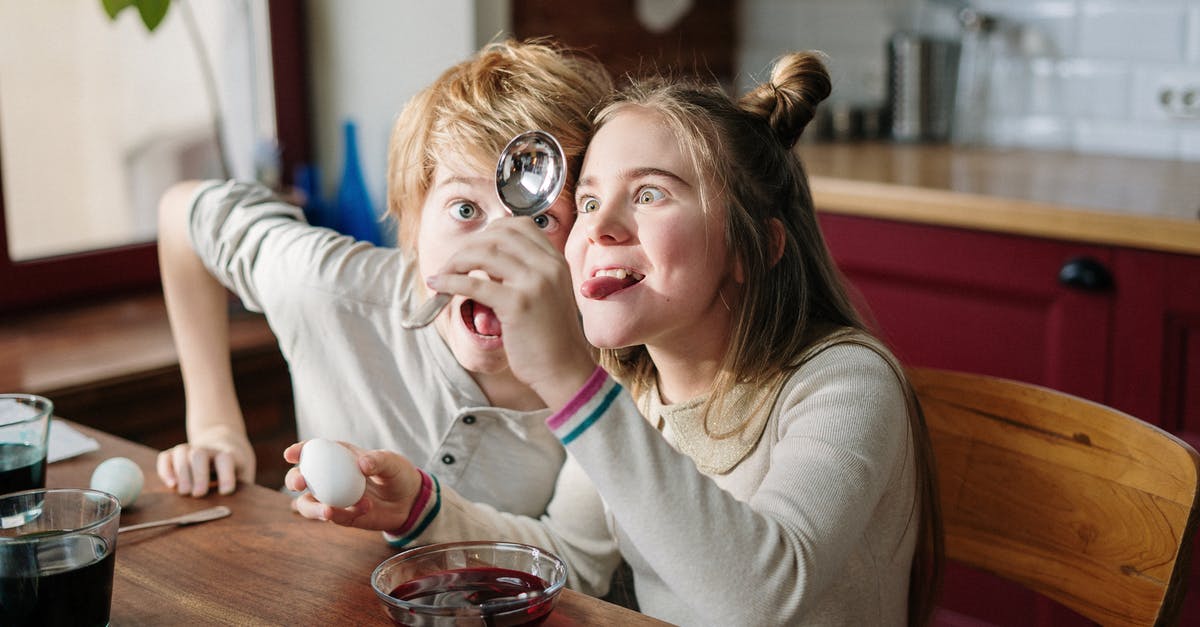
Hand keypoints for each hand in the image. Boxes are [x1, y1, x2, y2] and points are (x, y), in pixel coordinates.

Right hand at [157, 425, 254, 496]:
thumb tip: (236, 510)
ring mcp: (190, 449)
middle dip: (199, 474)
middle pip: (200, 454)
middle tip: (199, 494)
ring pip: (182, 452)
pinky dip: (166, 470)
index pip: (227, 459)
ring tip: (183, 492)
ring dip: (181, 472)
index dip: (226, 475)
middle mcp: (207, 449)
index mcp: (228, 454)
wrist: (225, 443)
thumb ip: (241, 489)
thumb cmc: (235, 469)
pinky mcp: (174, 454)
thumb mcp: (244, 475)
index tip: (226, 492)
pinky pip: (166, 457)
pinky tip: (171, 485)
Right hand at [283, 440, 423, 531]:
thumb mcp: (392, 462)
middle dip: (294, 480)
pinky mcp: (342, 516)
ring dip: (313, 508)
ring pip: (308, 504)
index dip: (298, 451)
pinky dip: (344, 514)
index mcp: (337, 456)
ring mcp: (333, 498)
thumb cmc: (397, 473)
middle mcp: (329, 477)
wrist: (409, 500)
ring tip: (327, 511)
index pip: (312, 451)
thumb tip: (361, 464)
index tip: (291, 454)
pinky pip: (335, 517)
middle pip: (300, 479)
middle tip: (300, 483)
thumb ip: (378, 460)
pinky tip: (365, 506)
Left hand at [427, 217, 596, 407]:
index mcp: (556, 261)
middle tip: (453, 263)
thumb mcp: (545, 294)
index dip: (490, 231)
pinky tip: (439, 286)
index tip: (474, 247)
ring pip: (485, 253)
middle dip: (469, 244)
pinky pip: (475, 284)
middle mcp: (548, 266)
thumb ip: (523, 274)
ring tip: (444, 274)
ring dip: (456, 260)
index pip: (519, 225)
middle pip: (498, 234)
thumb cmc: (550, 338)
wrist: (564, 369)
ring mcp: (535, 283)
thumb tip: (484, 260)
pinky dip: (450, 281)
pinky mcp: (518, 304)